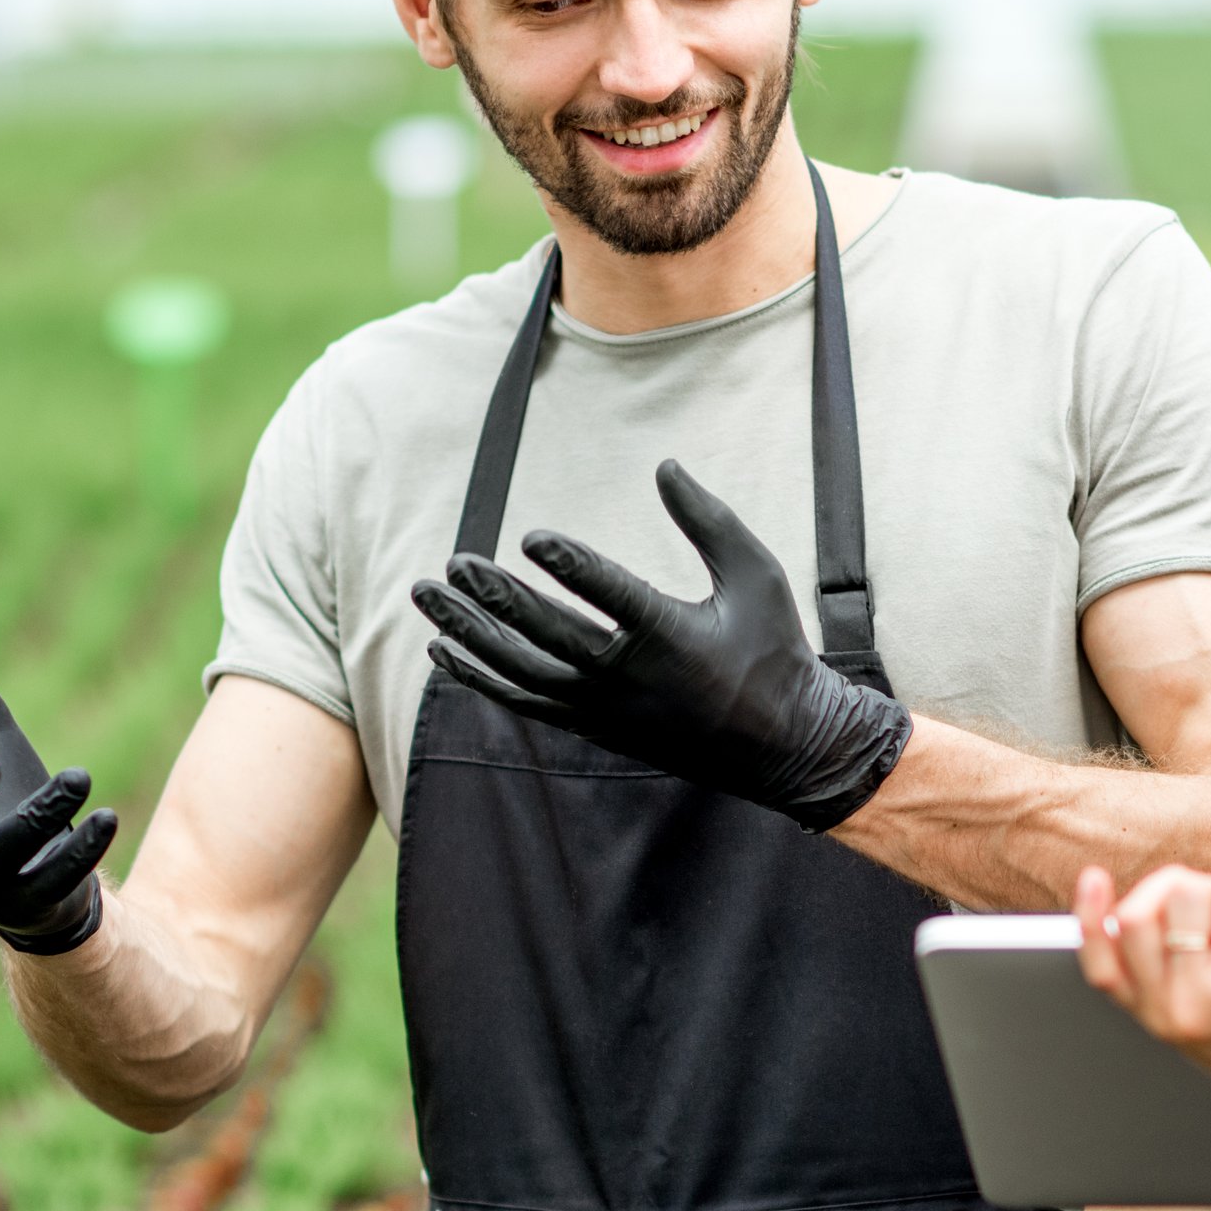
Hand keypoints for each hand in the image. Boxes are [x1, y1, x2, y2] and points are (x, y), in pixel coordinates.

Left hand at [407, 460, 911, 832]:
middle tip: (454, 565)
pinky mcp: (593, 727)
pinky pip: (523, 702)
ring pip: (521, 673)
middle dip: (497, 600)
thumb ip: (709, 520)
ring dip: (471, 635)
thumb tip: (664, 464)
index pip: (612, 597)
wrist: (783, 745)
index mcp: (673, 638)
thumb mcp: (757, 575)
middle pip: (547, 637)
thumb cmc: (774, 649)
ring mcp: (606, 710)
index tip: (531, 537)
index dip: (571, 566)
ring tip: (427, 598)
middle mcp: (630, 680)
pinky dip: (481, 677)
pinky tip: (445, 649)